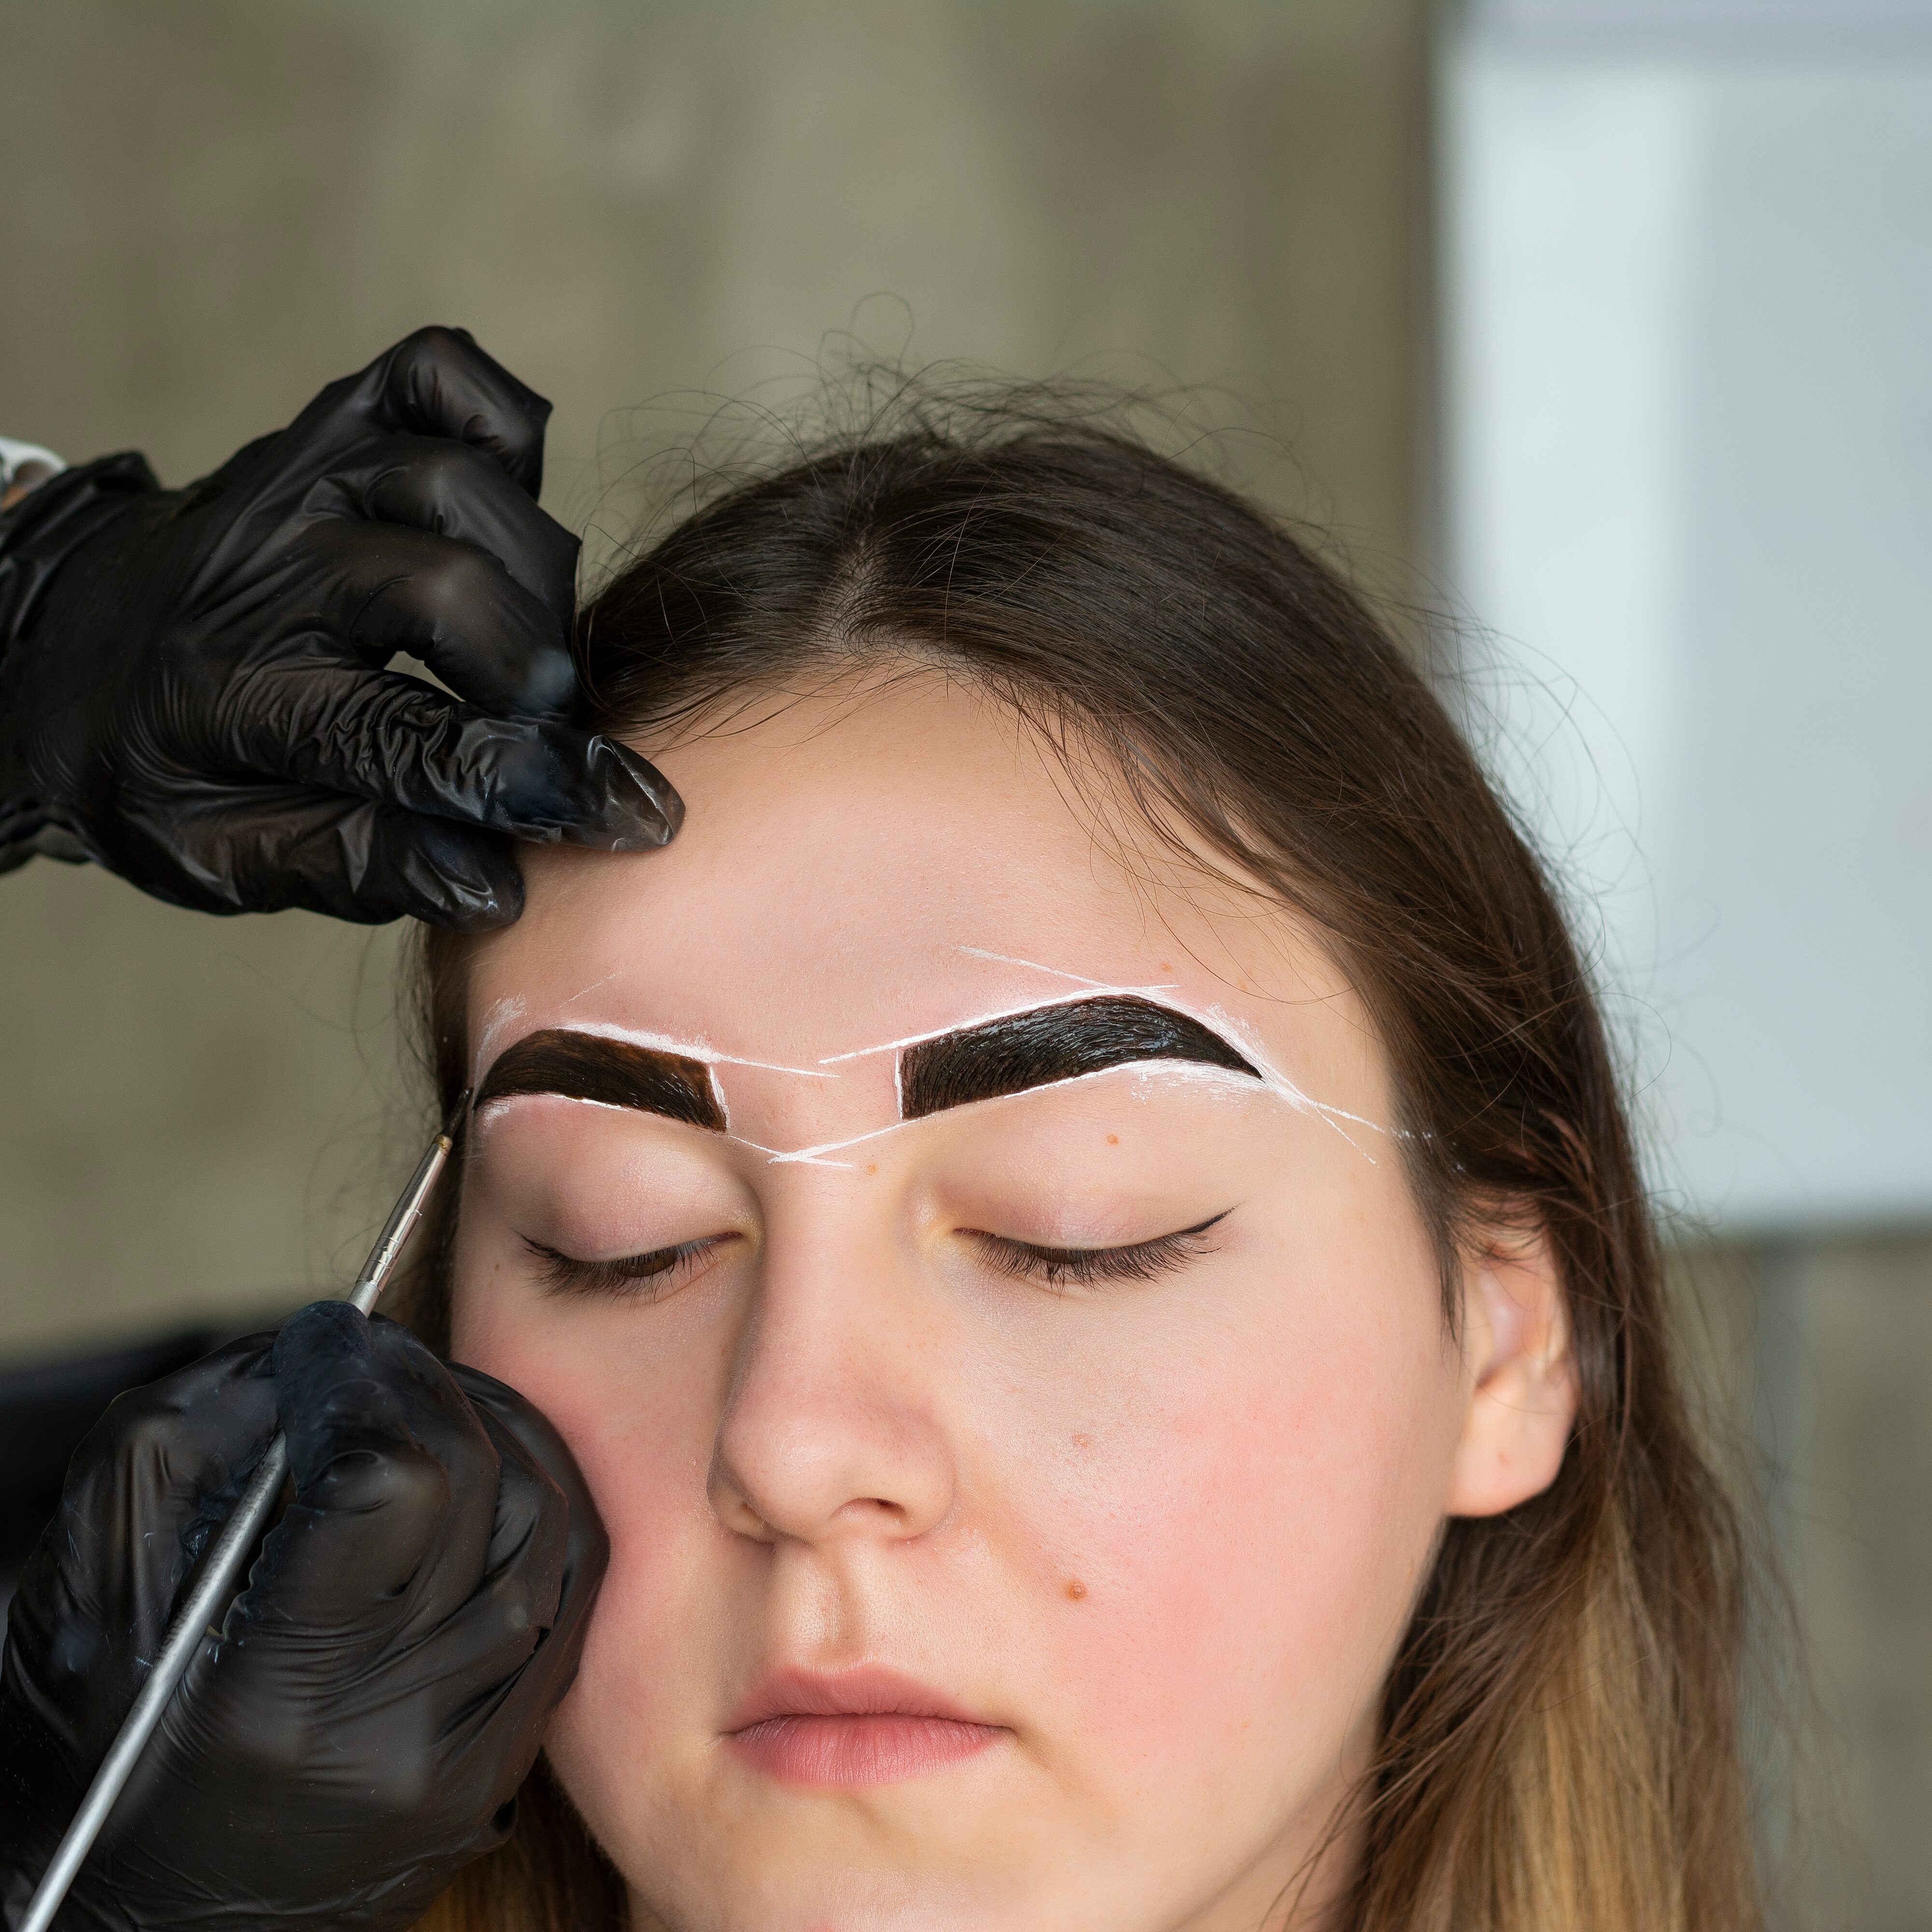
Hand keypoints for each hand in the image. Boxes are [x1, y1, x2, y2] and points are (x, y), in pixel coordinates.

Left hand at [0, 326, 679, 926]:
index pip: (405, 738)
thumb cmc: (157, 764)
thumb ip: (357, 867)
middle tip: (547, 724)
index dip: (531, 781)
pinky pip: (441, 375)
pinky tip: (508, 506)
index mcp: (227, 693)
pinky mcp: (328, 418)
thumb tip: (499, 884)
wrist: (58, 641)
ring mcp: (298, 475)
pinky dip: (501, 428)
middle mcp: (262, 566)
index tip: (628, 815)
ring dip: (530, 575)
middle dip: (530, 670)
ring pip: (460, 483)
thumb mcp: (219, 856)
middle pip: (445, 587)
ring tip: (524, 643)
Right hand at [0, 1303, 606, 1931]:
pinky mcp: (497, 1771)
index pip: (386, 1483)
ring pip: (545, 1534)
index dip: (359, 1380)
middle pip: (476, 1490)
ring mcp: (461, 1761)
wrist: (132, 1920)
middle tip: (371, 1356)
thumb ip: (184, 1444)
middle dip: (425, 1387)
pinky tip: (482, 1474)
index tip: (322, 1337)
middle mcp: (390, 1736)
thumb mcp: (88, 1590)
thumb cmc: (90, 1756)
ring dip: (495, 1435)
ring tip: (425, 1404)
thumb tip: (306, 1354)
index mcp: (273, 1698)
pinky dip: (536, 1512)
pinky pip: (566, 1603)